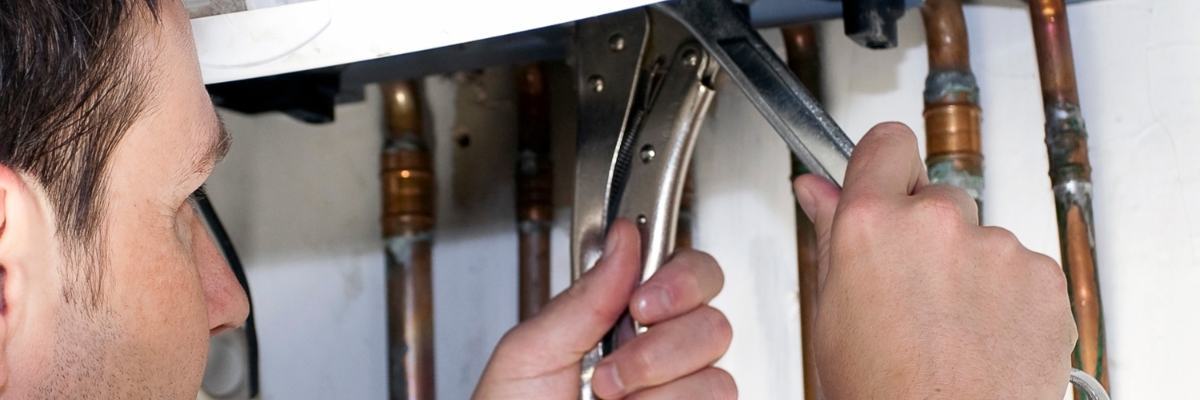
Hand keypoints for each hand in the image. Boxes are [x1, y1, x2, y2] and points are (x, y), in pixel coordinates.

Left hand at [472, 219, 735, 399]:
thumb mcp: (528, 355)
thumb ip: (583, 297)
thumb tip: (626, 236)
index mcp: (616, 325)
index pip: (684, 274)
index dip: (678, 278)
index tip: (642, 302)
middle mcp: (656, 361)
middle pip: (714, 320)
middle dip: (663, 345)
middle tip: (613, 370)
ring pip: (719, 374)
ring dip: (658, 390)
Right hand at [793, 123, 1076, 398]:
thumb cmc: (884, 394)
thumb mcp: (830, 315)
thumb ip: (830, 235)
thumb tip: (817, 192)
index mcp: (871, 225)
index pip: (885, 144)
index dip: (882, 167)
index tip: (882, 184)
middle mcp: (937, 223)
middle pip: (934, 196)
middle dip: (923, 232)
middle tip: (909, 290)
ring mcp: (996, 247)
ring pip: (979, 235)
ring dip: (966, 267)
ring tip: (947, 328)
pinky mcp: (1042, 276)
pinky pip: (1019, 267)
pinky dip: (1006, 295)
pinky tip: (981, 337)